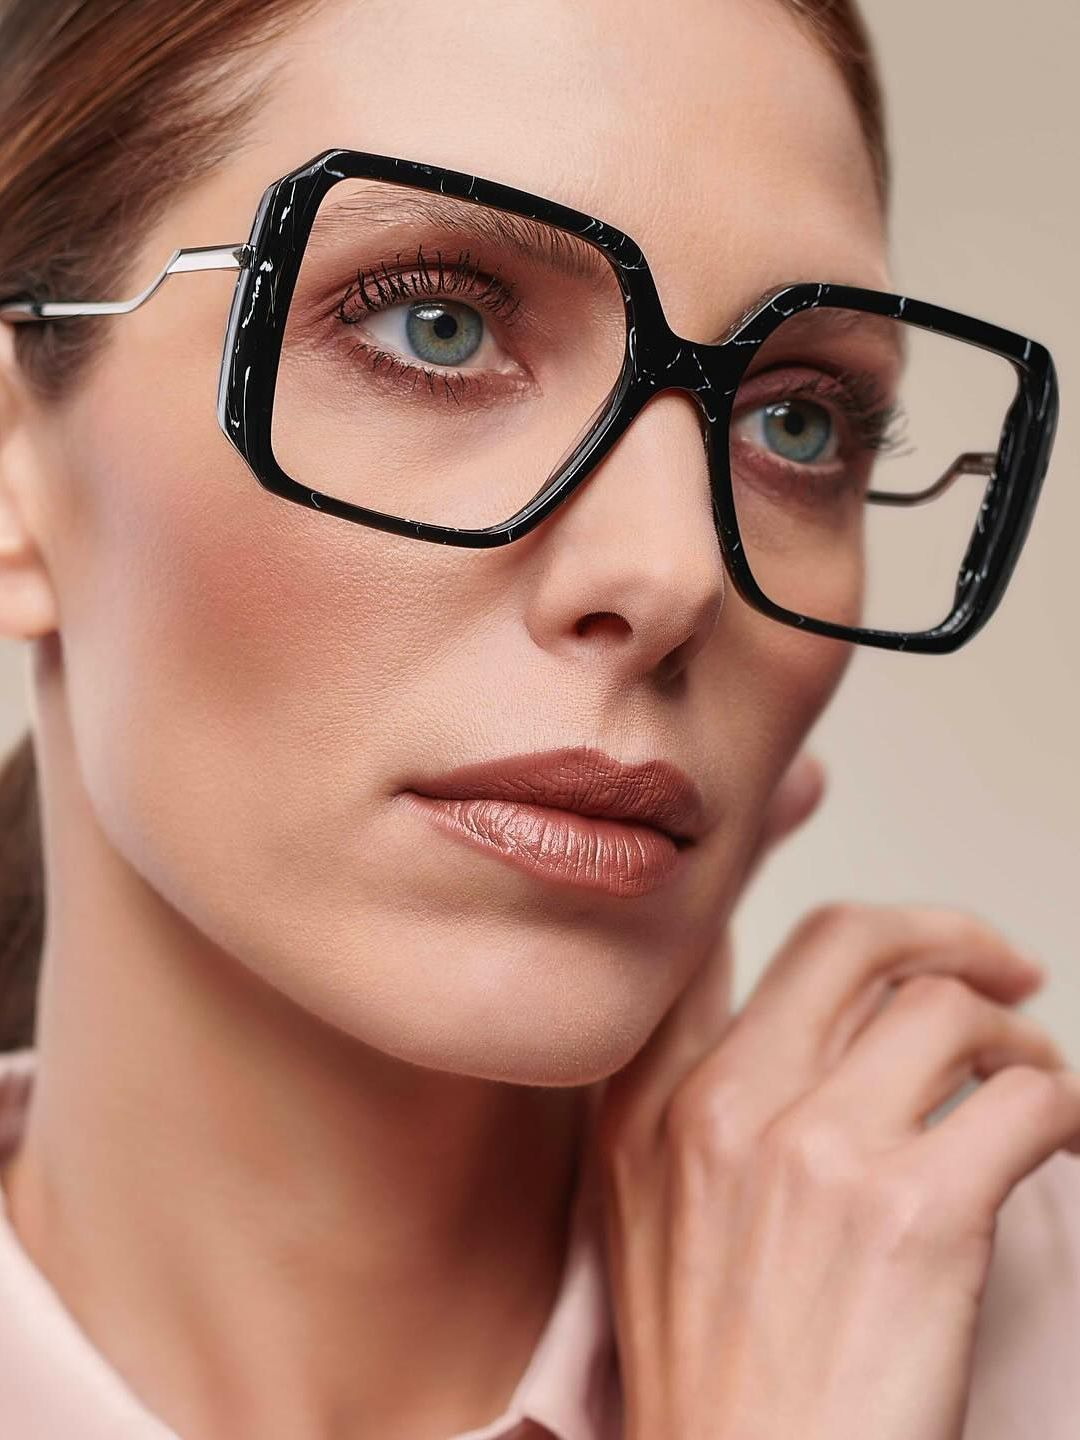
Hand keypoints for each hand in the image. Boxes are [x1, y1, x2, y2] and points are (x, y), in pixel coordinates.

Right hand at [593, 751, 1079, 1439]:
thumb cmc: (716, 1383)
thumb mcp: (650, 1222)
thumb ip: (695, 1105)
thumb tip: (784, 1028)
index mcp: (644, 1104)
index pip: (706, 928)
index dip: (758, 835)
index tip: (801, 787)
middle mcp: (718, 1105)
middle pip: (852, 940)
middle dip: (944, 934)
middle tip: (999, 964)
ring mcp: (812, 1151)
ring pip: (951, 1011)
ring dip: (1019, 1039)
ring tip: (1035, 1084)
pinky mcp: (915, 1212)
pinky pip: (1024, 1095)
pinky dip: (1064, 1105)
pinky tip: (1062, 1138)